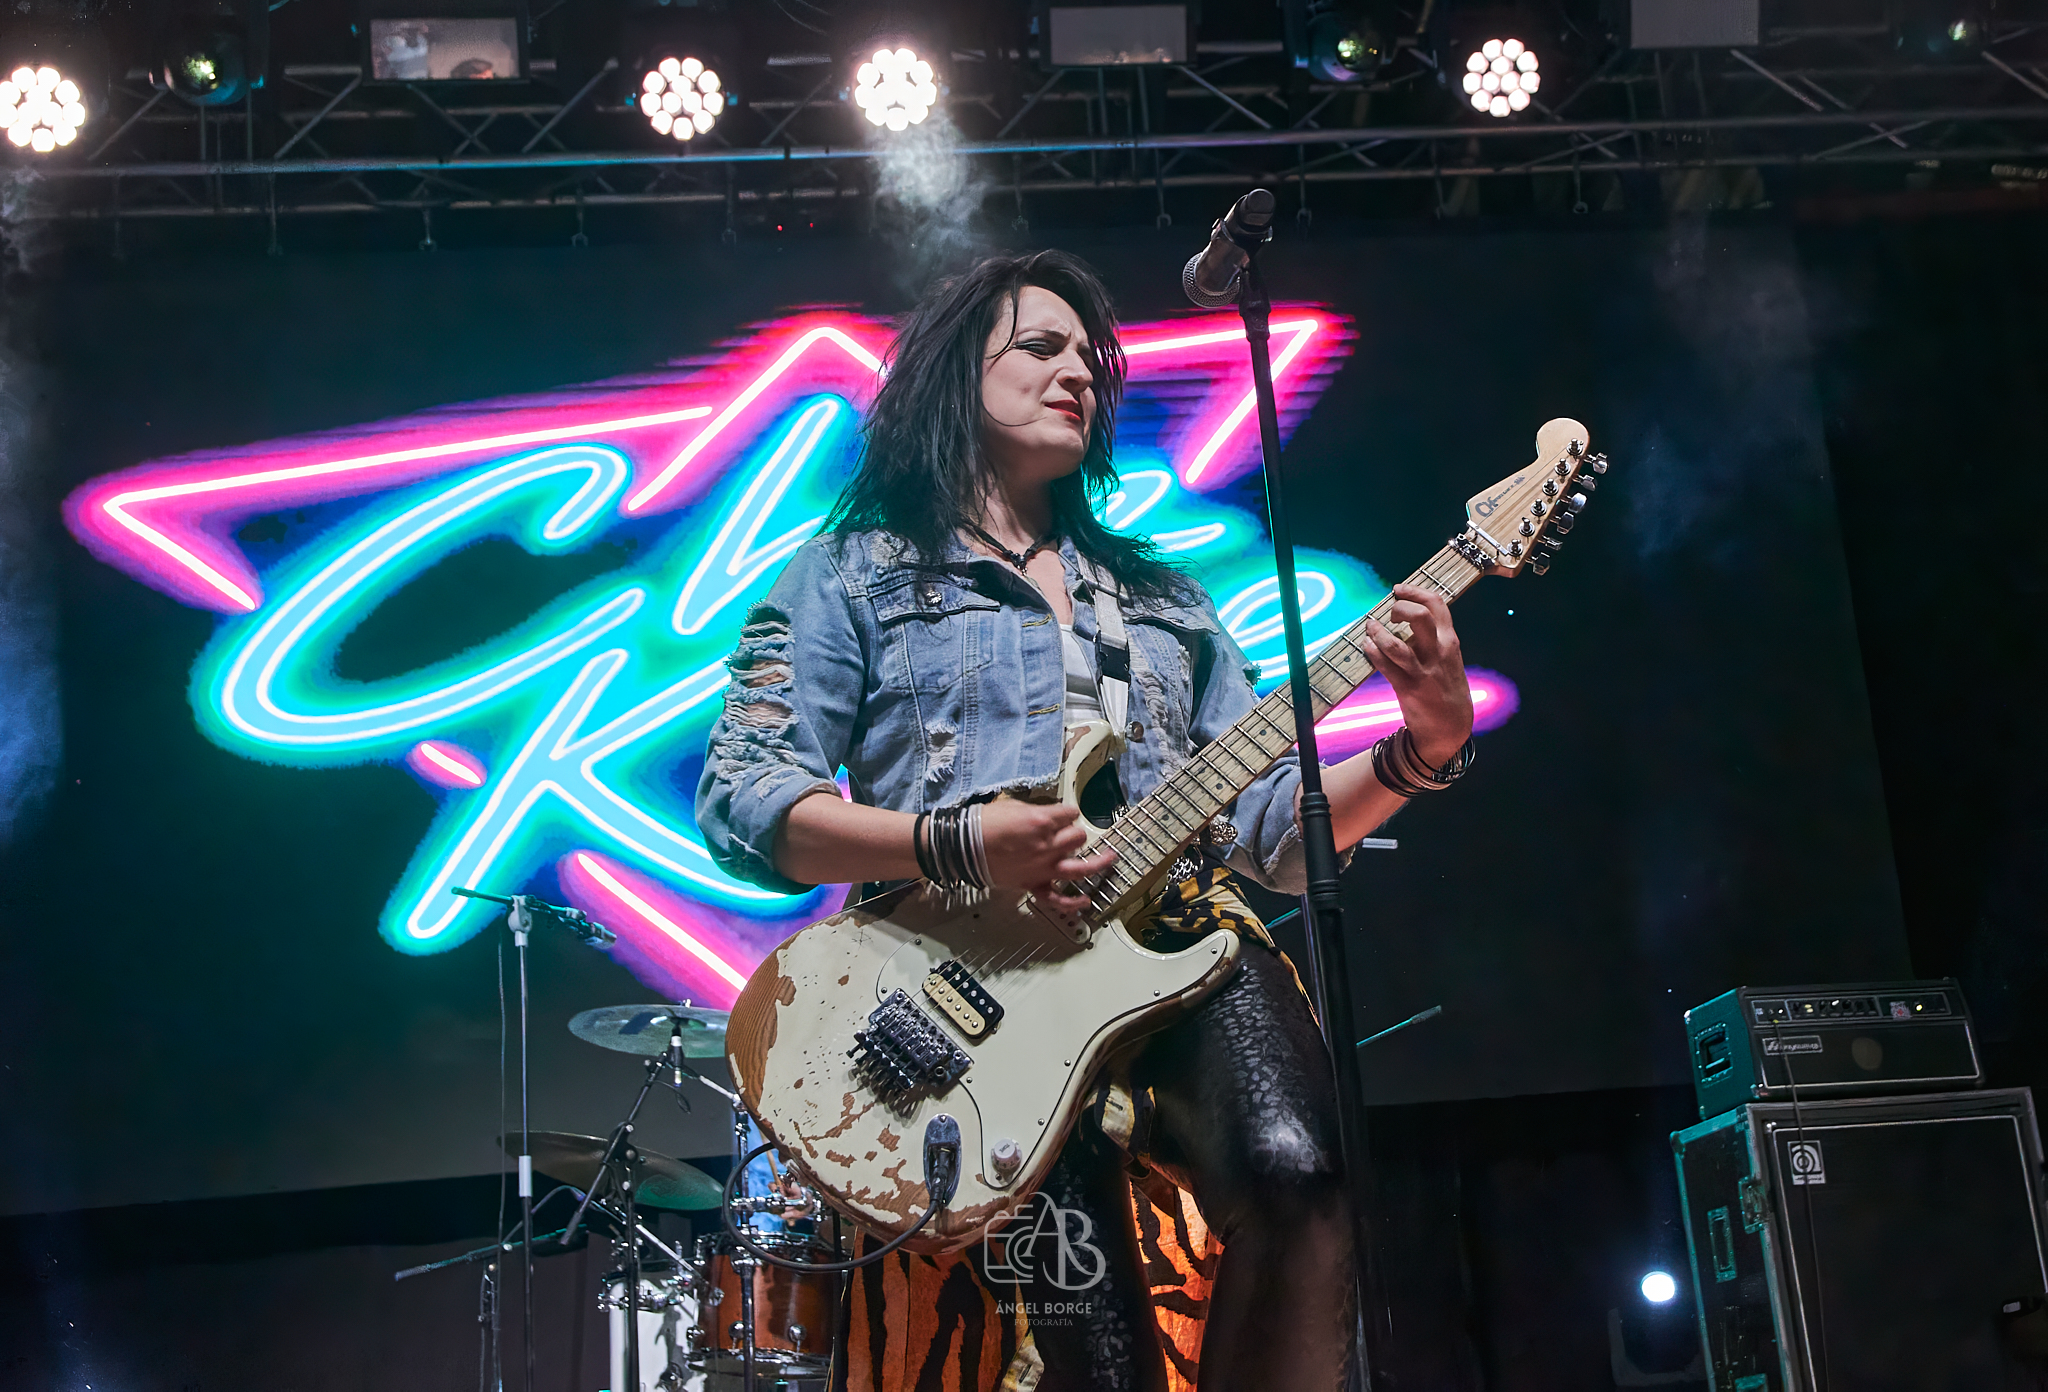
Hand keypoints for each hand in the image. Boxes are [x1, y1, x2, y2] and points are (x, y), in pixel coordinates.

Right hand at [977, 800, 1116, 915]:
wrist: (964, 847)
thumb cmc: (983, 824)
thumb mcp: (1013, 806)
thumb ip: (1036, 811)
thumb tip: (1047, 815)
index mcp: (1042, 821)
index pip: (1070, 814)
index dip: (1068, 813)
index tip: (1065, 815)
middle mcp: (1047, 845)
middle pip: (1079, 837)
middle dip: (1075, 833)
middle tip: (1067, 834)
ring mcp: (1043, 867)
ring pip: (1081, 866)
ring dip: (1099, 863)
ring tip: (1110, 859)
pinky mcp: (1034, 884)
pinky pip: (1059, 898)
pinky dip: (1073, 902)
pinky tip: (1086, 900)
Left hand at [1358, 583, 1473, 767]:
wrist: (1452, 726)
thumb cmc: (1446, 686)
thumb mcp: (1449, 657)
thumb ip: (1433, 637)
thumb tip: (1407, 616)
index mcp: (1450, 641)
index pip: (1437, 605)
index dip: (1415, 592)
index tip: (1398, 589)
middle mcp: (1439, 652)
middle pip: (1419, 617)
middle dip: (1399, 608)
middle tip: (1389, 614)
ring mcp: (1423, 671)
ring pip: (1396, 644)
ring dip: (1378, 633)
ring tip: (1371, 628)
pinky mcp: (1408, 688)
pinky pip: (1385, 666)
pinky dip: (1372, 652)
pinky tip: (1366, 646)